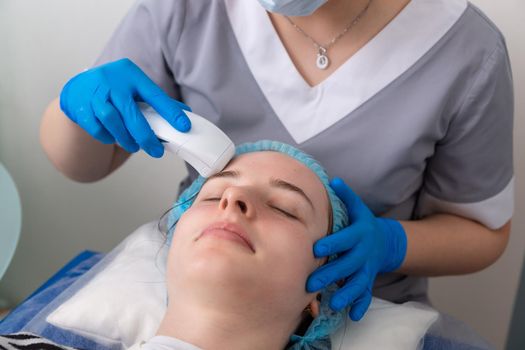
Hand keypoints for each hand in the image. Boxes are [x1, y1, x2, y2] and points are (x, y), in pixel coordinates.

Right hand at [59, 58, 190, 157]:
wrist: (79, 86)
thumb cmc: (116, 88)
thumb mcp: (136, 87)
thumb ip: (158, 100)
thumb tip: (186, 113)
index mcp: (131, 74)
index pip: (155, 94)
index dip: (170, 112)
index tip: (184, 127)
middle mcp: (112, 81)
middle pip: (131, 113)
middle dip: (146, 136)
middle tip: (157, 151)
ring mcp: (94, 93)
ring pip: (112, 121)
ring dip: (125, 138)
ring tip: (134, 147)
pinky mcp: (80, 106)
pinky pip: (96, 128)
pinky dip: (107, 137)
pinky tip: (114, 139)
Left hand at [306, 177, 406, 320]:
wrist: (385, 241)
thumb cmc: (362, 223)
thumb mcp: (358, 208)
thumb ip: (346, 196)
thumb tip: (334, 179)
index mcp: (359, 234)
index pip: (345, 239)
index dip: (332, 244)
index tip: (316, 250)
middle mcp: (364, 252)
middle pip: (348, 264)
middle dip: (330, 274)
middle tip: (311, 283)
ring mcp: (367, 268)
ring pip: (358, 282)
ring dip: (346, 294)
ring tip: (333, 304)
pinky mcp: (368, 279)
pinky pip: (367, 293)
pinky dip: (362, 305)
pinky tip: (354, 316)